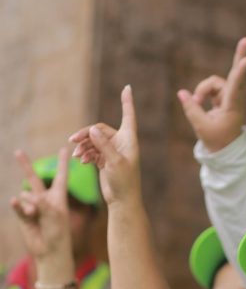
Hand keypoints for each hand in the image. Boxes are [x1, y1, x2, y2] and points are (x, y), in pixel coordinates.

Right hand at [10, 148, 71, 260]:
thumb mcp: (55, 216)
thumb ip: (43, 204)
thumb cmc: (58, 233)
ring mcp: (33, 206)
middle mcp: (44, 199)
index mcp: (58, 197)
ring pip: (25, 196)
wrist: (50, 251)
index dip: (62, 162)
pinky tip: (15, 202)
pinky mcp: (23, 215)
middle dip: (26, 165)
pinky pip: (18, 206)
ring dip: (29, 205)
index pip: (60, 176)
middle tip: (17, 151)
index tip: (64, 148)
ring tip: (34, 215)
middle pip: (34, 179)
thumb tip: (26, 196)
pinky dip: (17, 205)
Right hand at [70, 86, 140, 205]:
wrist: (122, 200)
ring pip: (93, 140)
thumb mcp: (114, 162)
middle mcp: (121, 143)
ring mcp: (112, 151)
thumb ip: (103, 145)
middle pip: (99, 130)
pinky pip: (92, 150)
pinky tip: (81, 160)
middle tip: (73, 140)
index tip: (127, 87)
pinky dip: (85, 153)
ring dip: (84, 145)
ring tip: (77, 155)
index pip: (128, 116)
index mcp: (129, 140)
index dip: (127, 102)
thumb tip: (93, 128)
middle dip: (86, 134)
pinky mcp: (104, 159)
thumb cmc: (124, 182)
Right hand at [177, 37, 245, 152]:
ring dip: (202, 91)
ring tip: (197, 103)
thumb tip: (182, 93)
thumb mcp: (201, 126)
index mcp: (232, 106)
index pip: (235, 86)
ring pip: (212, 82)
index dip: (239, 72)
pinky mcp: (224, 95)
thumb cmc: (217, 139)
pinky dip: (202, 93)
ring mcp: (229, 95)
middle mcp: (233, 98)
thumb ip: (191, 108)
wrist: (225, 147)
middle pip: (235, 73)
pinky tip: (199, 101)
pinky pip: (209, 87)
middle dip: (239, 55)